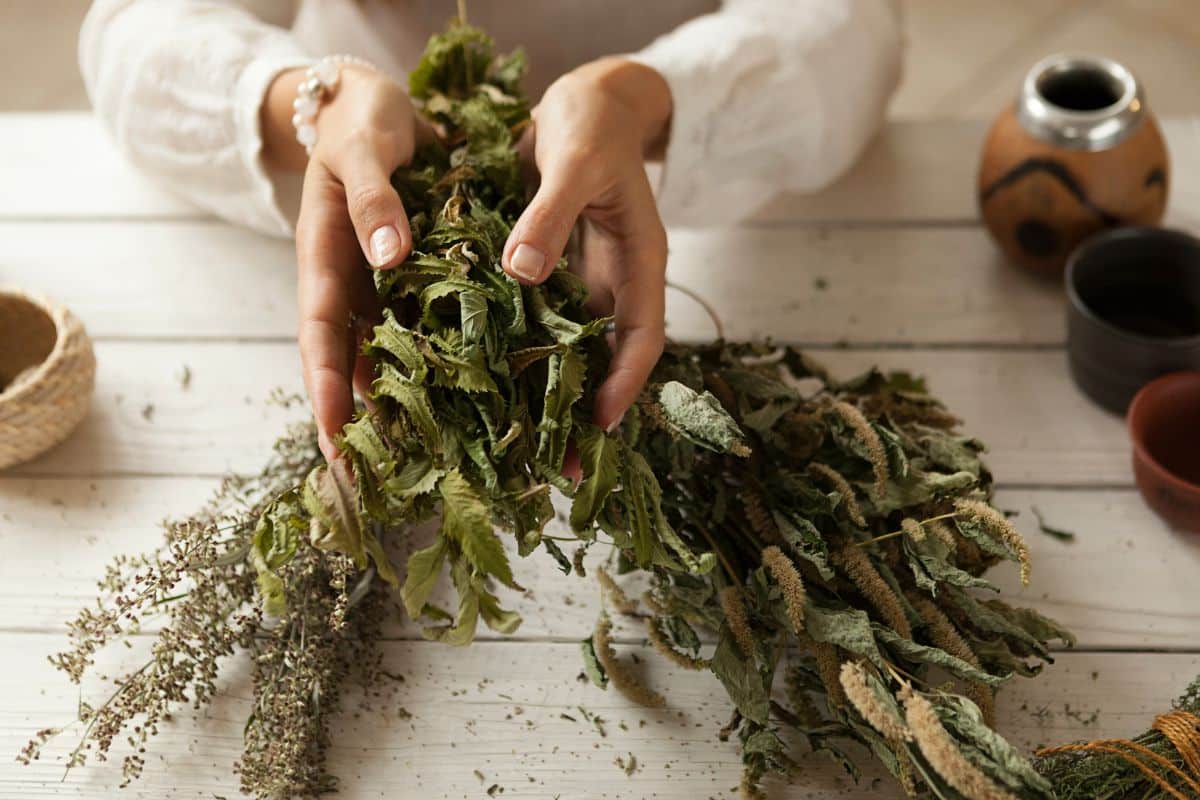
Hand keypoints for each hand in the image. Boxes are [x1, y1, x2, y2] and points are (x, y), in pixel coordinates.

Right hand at [263, 66, 418, 460]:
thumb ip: (373, 200)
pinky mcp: (420, 283)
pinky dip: (444, 367)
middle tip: (369, 480)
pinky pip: (431, 332)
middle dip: (358, 421)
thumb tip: (387, 257)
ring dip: (404, 406)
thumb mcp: (364, 149)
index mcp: (325, 259)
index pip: (321, 332)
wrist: (382, 106)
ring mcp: (385, 289)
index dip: (327, 383)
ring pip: (391, 357)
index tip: (335, 432)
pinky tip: (471, 404)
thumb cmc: (364, 122)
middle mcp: (353, 284)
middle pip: (352, 362)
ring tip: (426, 462)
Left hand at [502, 57, 672, 431]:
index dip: (626, 382)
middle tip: (566, 468)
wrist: (584, 101)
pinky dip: (517, 352)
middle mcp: (616, 281)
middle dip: (588, 411)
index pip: (642, 335)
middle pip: (607, 359)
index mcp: (640, 260)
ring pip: (571, 350)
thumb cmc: (590, 122)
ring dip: (551, 394)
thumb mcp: (575, 161)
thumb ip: (551, 214)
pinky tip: (488, 384)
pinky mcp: (549, 272)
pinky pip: (535, 322)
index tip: (602, 423)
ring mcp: (583, 281)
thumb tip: (524, 271)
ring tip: (525, 446)